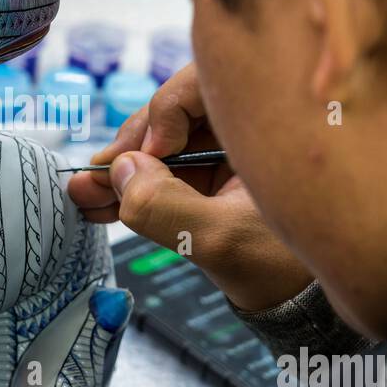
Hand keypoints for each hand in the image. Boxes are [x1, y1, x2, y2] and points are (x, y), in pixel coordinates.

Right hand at [69, 62, 312, 312]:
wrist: (301, 304)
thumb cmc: (285, 267)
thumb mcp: (222, 240)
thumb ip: (167, 208)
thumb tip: (120, 172)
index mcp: (267, 123)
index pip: (205, 83)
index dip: (167, 110)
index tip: (152, 156)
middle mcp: (245, 127)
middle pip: (175, 113)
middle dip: (132, 146)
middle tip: (97, 176)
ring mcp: (225, 152)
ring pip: (164, 144)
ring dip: (123, 169)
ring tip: (85, 194)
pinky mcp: (210, 177)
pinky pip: (166, 169)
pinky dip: (133, 185)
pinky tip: (98, 201)